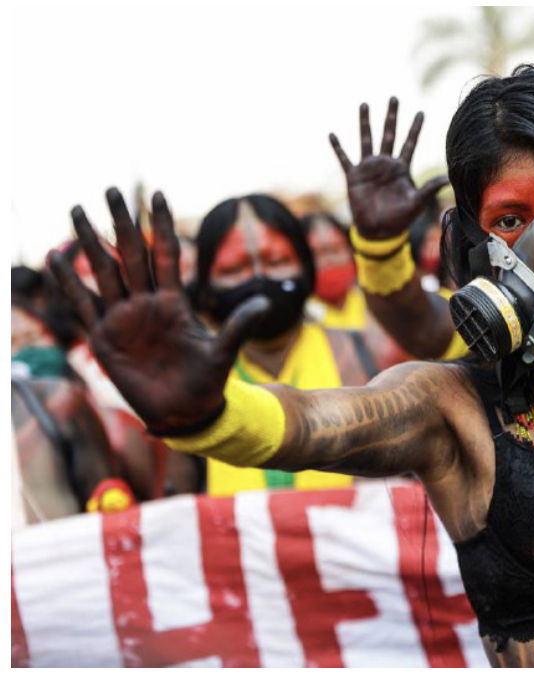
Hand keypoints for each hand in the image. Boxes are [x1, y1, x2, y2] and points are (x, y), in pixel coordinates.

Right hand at [49, 188, 268, 433]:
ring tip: (78, 210)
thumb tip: (266, 303)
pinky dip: (69, 282)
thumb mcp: (224, 352)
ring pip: (104, 271)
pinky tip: (55, 257)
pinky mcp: (104, 338)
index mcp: (174, 301)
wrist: (186, 413)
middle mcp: (146, 303)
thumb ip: (238, 326)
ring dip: (91, 242)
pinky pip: (84, 304)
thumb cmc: (207, 382)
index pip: (166, 254)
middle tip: (112, 189)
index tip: (158, 194)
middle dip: (122, 222)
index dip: (163, 225)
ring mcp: (123, 318)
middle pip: (131, 254)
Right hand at [329, 97, 447, 239]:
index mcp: (401, 168)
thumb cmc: (401, 219)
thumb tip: (449, 178)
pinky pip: (344, 158)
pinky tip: (332, 134)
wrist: (380, 231)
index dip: (415, 128)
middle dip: (392, 116)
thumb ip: (430, 188)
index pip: (410, 143)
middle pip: (389, 134)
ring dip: (365, 122)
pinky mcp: (354, 176)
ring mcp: (369, 168)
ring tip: (364, 104)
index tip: (421, 112)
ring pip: (367, 139)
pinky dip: (338, 147)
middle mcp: (386, 164)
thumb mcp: (417, 202)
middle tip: (394, 98)